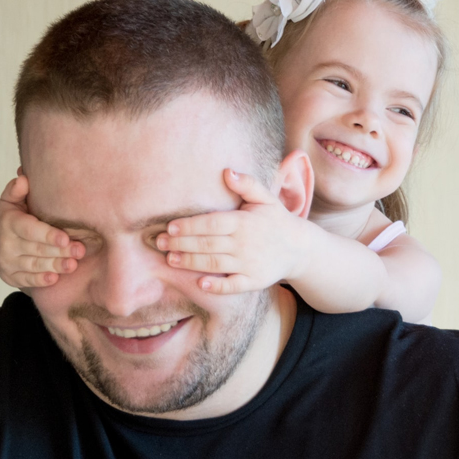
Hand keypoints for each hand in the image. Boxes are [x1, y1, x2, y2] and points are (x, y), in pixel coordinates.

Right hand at [0, 173, 84, 288]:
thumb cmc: (11, 218)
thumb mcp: (10, 202)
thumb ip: (16, 191)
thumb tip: (23, 178)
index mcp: (8, 223)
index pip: (29, 230)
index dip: (48, 235)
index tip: (66, 237)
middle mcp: (6, 244)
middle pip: (36, 249)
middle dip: (59, 251)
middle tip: (80, 250)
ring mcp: (7, 263)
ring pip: (34, 266)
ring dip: (55, 266)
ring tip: (73, 264)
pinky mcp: (11, 277)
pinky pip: (27, 281)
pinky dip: (41, 280)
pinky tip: (55, 278)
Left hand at [155, 169, 313, 293]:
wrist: (299, 248)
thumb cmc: (275, 220)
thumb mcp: (265, 198)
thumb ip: (247, 184)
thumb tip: (227, 171)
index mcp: (244, 222)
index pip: (211, 223)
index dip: (189, 226)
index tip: (170, 227)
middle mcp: (244, 243)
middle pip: (207, 244)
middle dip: (181, 244)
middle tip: (159, 244)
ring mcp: (249, 264)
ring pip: (214, 264)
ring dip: (191, 263)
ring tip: (171, 260)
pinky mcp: (253, 281)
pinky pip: (233, 285)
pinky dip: (217, 286)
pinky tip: (200, 283)